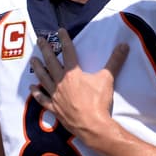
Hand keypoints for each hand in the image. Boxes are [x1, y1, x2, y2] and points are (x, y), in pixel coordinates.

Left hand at [29, 28, 127, 143]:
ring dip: (37, 68)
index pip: (68, 52)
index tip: (60, 30)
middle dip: (45, 50)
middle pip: (51, 62)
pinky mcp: (54, 108)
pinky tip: (31, 88)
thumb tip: (124, 45)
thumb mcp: (108, 79)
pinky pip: (42, 99)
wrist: (92, 125)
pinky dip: (36, 93)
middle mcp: (61, 82)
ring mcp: (55, 95)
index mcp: (73, 73)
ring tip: (32, 60)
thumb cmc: (99, 101)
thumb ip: (115, 61)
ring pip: (43, 78)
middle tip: (40, 40)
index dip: (64, 40)